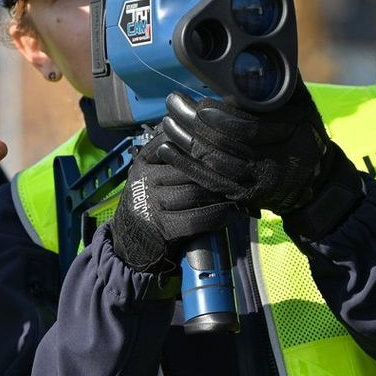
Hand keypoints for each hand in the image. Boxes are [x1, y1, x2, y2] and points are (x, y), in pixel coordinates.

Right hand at [111, 131, 240, 272]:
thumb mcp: (156, 173)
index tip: (229, 148)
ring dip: (221, 195)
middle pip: (190, 167)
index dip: (205, 144)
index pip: (178, 142)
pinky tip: (232, 214)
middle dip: (218, 172)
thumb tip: (213, 136)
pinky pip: (196, 218)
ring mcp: (150, 201)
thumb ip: (177, 155)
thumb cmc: (154, 202)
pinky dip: (218, 216)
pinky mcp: (160, 225)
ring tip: (240, 193)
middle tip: (243, 173)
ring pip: (195, 192)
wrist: (133, 239)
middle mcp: (144, 177)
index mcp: (146, 159)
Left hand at [158, 82, 362, 237]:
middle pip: (223, 144)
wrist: (314, 183)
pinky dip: (184, 164)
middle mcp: (269, 162)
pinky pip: (207, 181)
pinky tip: (166, 148)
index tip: (200, 101)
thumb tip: (268, 50)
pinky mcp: (240, 195)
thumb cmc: (305, 137)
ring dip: (184, 140)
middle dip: (193, 122)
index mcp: (286, 135)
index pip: (248, 127)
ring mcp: (253, 181)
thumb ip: (284, 82)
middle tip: (174, 102)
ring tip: (168, 120)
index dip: (220, 116)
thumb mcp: (304, 107)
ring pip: (212, 162)